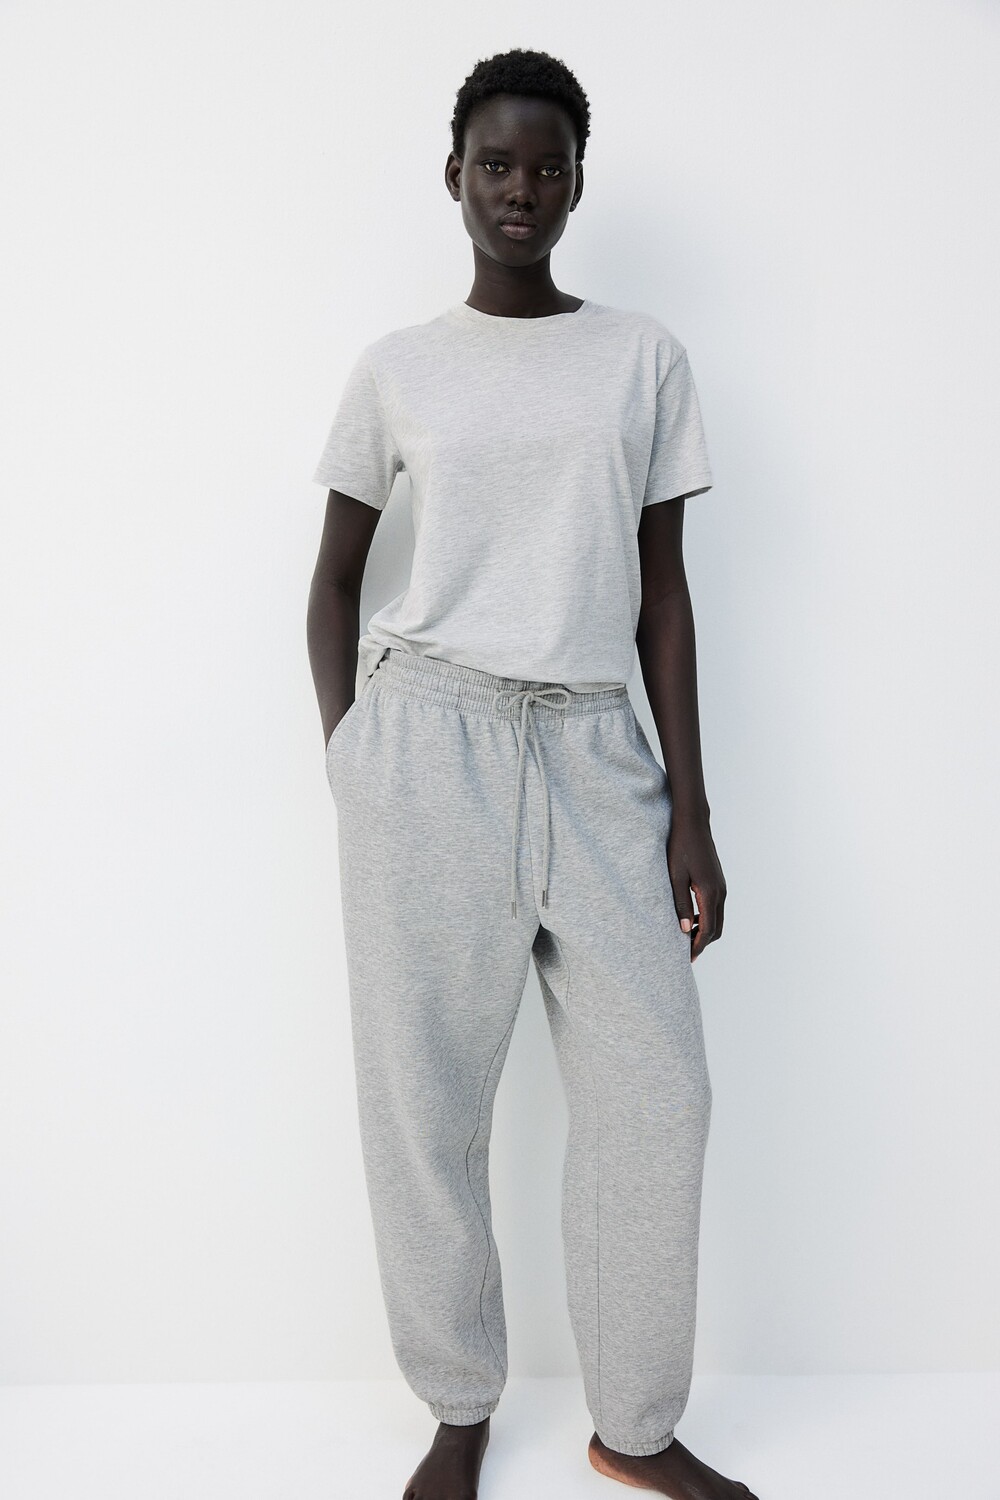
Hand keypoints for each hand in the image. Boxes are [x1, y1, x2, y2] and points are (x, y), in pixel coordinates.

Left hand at [666, 809, 725, 961]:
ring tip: (685, 938)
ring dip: (704, 931)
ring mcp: (722, 887)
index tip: (686, 959)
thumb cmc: (680, 848)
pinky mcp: (718, 882)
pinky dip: (706, 919)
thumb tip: (683, 930)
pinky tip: (689, 919)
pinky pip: (716, 908)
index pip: (706, 930)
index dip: (697, 947)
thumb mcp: (675, 877)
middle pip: (716, 929)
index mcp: (710, 893)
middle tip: (685, 953)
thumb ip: (679, 904)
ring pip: (718, 919)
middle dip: (702, 943)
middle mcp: (720, 892)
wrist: (693, 824)